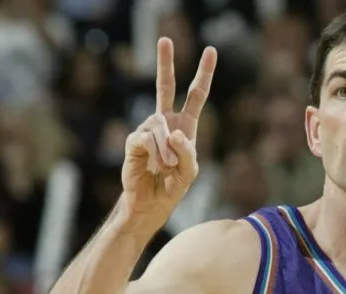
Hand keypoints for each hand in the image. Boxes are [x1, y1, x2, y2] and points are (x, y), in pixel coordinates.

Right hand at [120, 38, 216, 230]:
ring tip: (165, 167)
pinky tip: (153, 165)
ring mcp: (148, 129)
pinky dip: (155, 154)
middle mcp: (165, 122)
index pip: (195, 95)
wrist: (151, 202)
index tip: (210, 51)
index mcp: (185, 126)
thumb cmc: (172, 186)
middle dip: (166, 63)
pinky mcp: (134, 140)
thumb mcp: (190, 172)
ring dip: (166, 151)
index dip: (204, 74)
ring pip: (160, 126)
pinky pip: (147, 139)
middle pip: (165, 86)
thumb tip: (173, 133)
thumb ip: (187, 154)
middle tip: (165, 39)